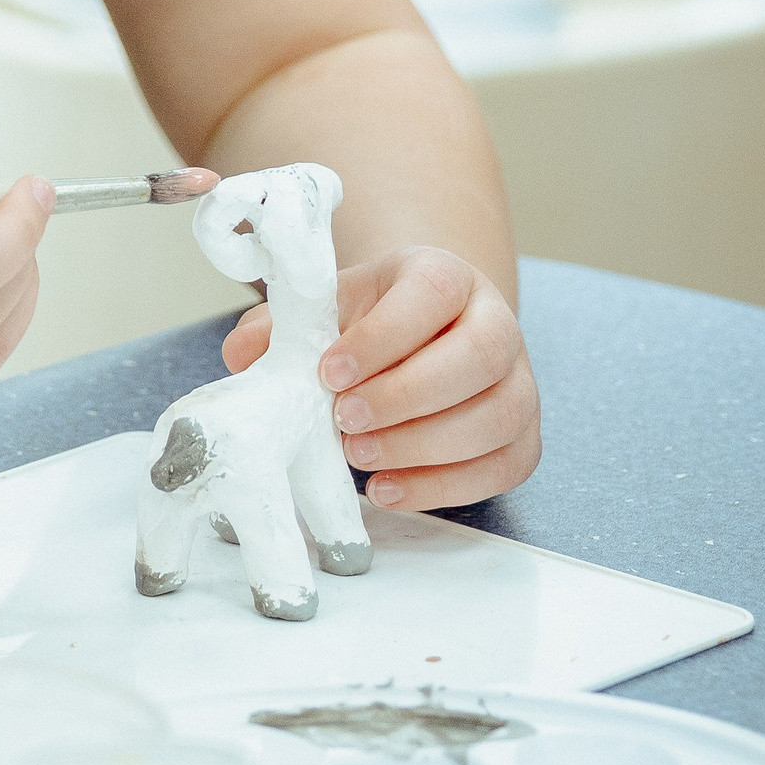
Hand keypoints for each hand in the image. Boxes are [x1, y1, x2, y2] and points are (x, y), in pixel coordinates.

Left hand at [220, 242, 538, 510]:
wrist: (424, 339)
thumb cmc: (370, 323)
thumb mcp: (327, 308)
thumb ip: (283, 325)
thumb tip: (241, 353)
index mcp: (446, 276)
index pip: (432, 293)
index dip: (382, 336)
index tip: (329, 371)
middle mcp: (497, 324)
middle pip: (478, 356)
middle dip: (407, 396)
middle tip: (345, 422)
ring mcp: (521, 383)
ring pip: (497, 416)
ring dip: (424, 446)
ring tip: (359, 457)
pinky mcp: (523, 438)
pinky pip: (502, 468)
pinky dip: (443, 487)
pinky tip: (387, 488)